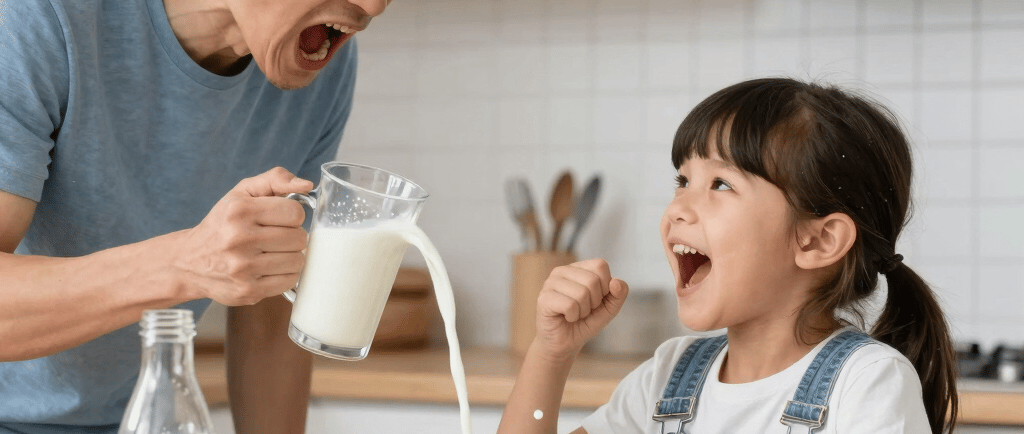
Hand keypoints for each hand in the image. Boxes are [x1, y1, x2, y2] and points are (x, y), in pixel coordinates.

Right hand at [174, 167, 312, 305]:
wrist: (189, 262)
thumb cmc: (222, 224)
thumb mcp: (242, 193)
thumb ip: (276, 179)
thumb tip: (306, 185)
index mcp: (240, 211)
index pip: (295, 213)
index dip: (292, 215)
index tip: (280, 219)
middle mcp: (239, 239)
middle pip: (299, 238)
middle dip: (292, 236)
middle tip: (276, 238)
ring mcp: (243, 268)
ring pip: (298, 261)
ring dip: (291, 256)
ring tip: (273, 253)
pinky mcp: (248, 291)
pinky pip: (290, 281)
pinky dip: (285, 274)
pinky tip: (269, 268)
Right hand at [534, 258, 628, 359]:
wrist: (565, 344)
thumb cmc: (585, 323)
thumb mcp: (608, 309)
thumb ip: (618, 295)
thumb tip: (616, 282)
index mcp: (578, 268)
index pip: (600, 265)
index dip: (605, 287)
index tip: (596, 299)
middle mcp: (562, 271)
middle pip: (592, 280)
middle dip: (594, 302)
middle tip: (584, 310)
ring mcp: (550, 283)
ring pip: (581, 293)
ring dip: (583, 311)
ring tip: (574, 314)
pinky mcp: (543, 298)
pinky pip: (570, 305)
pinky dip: (573, 317)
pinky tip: (566, 317)